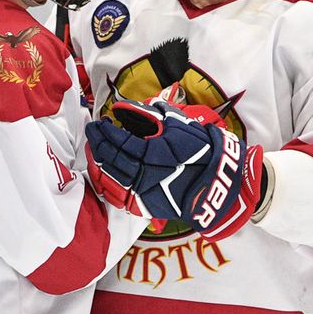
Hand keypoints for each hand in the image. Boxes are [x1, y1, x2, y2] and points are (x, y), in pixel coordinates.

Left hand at [84, 98, 264, 240]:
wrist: (220, 183)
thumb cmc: (202, 150)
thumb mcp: (179, 125)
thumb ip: (150, 115)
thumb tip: (125, 107)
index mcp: (151, 153)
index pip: (118, 142)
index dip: (105, 132)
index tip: (98, 123)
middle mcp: (143, 175)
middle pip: (111, 159)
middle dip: (98, 145)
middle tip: (92, 133)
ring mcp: (144, 193)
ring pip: (111, 179)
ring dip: (99, 164)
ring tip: (95, 151)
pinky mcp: (147, 206)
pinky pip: (119, 197)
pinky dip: (107, 185)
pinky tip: (103, 174)